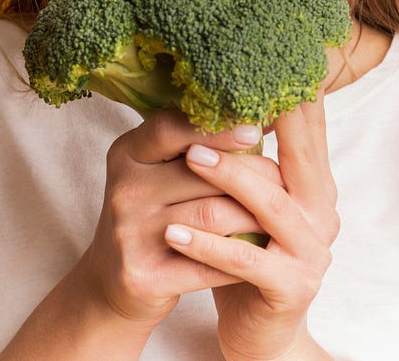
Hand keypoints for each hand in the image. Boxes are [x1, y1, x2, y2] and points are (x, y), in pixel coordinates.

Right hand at [79, 109, 285, 329]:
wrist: (115, 282)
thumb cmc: (153, 214)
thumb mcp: (159, 172)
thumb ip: (197, 145)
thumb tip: (263, 115)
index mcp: (127, 154)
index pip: (170, 129)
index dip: (216, 129)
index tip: (256, 129)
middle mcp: (123, 190)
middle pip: (202, 174)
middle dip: (251, 178)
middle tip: (283, 182)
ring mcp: (129, 234)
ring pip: (213, 216)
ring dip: (253, 218)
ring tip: (278, 217)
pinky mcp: (143, 276)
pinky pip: (208, 263)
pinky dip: (240, 258)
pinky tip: (261, 254)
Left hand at [163, 93, 338, 360]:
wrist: (261, 332)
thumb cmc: (247, 254)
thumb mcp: (249, 203)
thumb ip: (247, 159)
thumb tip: (212, 96)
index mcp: (314, 185)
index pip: (308, 129)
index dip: (290, 93)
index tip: (263, 58)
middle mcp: (322, 212)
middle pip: (300, 156)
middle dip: (259, 125)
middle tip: (218, 102)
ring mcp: (311, 251)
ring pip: (270, 205)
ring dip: (228, 178)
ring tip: (188, 159)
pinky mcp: (290, 287)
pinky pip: (246, 261)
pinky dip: (208, 245)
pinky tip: (173, 232)